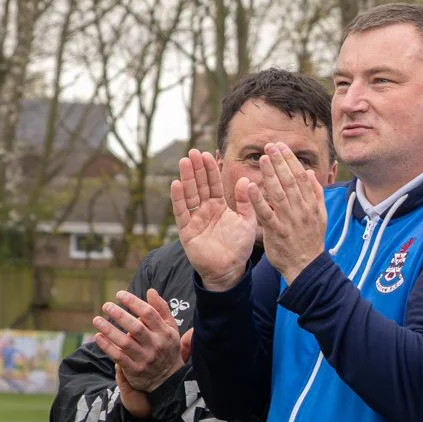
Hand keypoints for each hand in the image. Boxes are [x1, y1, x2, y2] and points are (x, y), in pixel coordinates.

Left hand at [94, 289, 184, 393]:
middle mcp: (156, 345)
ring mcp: (145, 358)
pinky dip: (107, 347)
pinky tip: (98, 337)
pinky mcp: (134, 370)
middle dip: (120, 315)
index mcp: (165, 332)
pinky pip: (118, 357)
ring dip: (109, 330)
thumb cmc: (167, 348)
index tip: (120, 294)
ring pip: (125, 342)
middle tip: (106, 305)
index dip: (133, 302)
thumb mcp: (171, 328)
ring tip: (96, 320)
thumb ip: (162, 309)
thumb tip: (151, 291)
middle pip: (136, 328)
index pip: (149, 314)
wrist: (169, 379)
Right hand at [171, 150, 258, 291]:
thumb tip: (246, 180)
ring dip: (186, 178)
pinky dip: (178, 199)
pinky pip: (181, 213)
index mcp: (219, 205)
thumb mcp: (247, 221)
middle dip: (196, 169)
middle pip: (199, 185)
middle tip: (192, 152)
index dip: (210, 170)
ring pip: (189, 195)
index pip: (214, 184)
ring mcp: (195, 219)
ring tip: (184, 161)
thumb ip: (245, 201)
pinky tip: (175, 184)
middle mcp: (205, 209)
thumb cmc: (239, 246)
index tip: (207, 154)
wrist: (230, 269)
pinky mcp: (186, 231)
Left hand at [246, 143, 328, 281]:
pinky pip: (267, 213)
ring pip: (279, 193)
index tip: (281, 147)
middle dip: (280, 162)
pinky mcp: (276, 232)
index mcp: (311, 204)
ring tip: (263, 159)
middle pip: (290, 181)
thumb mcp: (320, 216)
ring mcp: (289, 221)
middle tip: (270, 146)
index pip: (301, 177)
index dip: (290, 160)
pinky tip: (250, 187)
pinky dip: (258, 200)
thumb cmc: (310, 240)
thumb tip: (309, 173)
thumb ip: (315, 194)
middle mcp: (301, 210)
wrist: (306, 266)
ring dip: (271, 175)